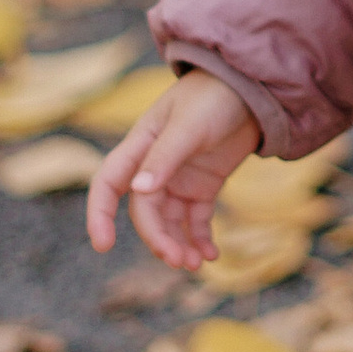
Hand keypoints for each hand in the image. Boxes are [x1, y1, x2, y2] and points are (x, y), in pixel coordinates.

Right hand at [85, 67, 262, 269]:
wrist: (253, 86)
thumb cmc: (214, 96)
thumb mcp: (189, 125)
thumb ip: (164, 157)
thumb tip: (138, 192)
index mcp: (140, 146)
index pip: (108, 183)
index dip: (99, 214)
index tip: (103, 245)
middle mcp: (154, 167)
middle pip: (145, 212)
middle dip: (158, 238)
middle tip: (179, 261)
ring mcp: (179, 178)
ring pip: (169, 221)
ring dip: (179, 244)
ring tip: (196, 264)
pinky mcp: (204, 186)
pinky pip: (195, 220)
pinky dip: (200, 239)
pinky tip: (211, 255)